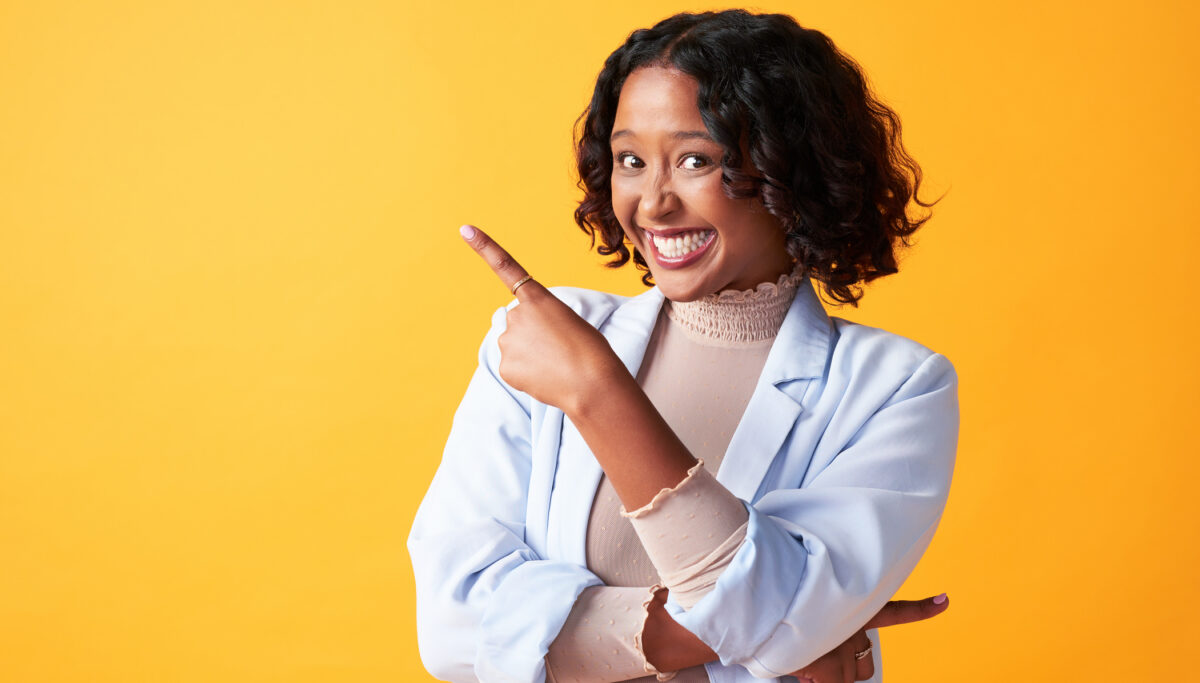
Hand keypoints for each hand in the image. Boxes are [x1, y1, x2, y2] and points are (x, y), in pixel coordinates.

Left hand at [460, 224, 625, 412]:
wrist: (593, 384)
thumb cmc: (590, 351)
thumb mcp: (569, 320)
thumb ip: (540, 321)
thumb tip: (521, 342)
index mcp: (537, 298)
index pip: (506, 267)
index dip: (484, 247)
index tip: (466, 230)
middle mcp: (516, 315)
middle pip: (518, 322)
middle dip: (532, 333)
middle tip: (558, 347)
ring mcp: (508, 341)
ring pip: (515, 345)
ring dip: (531, 353)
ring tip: (555, 363)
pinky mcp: (506, 366)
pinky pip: (513, 366)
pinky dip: (527, 373)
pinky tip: (545, 376)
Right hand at [790, 594, 948, 682]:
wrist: (761, 602)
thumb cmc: (776, 597)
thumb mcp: (804, 601)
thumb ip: (821, 614)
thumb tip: (817, 640)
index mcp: (851, 602)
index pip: (894, 608)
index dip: (921, 608)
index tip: (944, 601)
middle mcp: (852, 622)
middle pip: (864, 659)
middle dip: (846, 665)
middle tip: (820, 658)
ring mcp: (842, 644)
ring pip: (849, 677)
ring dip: (830, 675)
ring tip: (804, 659)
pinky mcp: (828, 665)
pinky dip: (818, 682)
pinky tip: (803, 671)